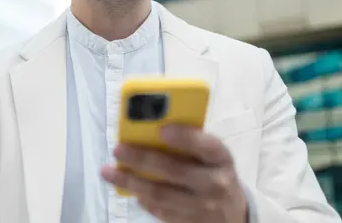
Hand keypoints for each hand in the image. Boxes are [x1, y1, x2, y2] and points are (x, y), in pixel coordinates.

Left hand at [101, 124, 248, 222]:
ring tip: (109, 171)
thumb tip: (150, 129)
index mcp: (221, 158)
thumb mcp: (211, 154)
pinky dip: (142, 199)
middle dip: (142, 159)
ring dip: (131, 182)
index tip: (161, 128)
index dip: (184, 137)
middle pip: (175, 170)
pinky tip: (129, 188)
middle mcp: (215, 183)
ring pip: (161, 194)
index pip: (205, 145)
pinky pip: (161, 212)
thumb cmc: (212, 171)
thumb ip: (189, 142)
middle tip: (118, 149)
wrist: (232, 212)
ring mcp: (203, 208)